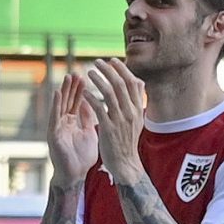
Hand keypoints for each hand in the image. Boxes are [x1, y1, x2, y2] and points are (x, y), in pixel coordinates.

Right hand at [43, 71, 98, 191]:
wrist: (74, 175)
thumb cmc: (81, 157)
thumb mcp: (89, 133)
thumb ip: (89, 119)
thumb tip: (93, 103)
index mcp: (73, 123)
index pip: (77, 103)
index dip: (80, 90)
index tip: (85, 76)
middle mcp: (63, 123)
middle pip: (68, 101)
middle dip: (72, 87)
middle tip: (76, 72)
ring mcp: (57, 128)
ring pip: (61, 106)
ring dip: (64, 91)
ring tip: (67, 77)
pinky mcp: (53, 134)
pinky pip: (54, 116)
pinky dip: (56, 104)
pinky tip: (58, 92)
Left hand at [79, 61, 146, 180]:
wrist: (126, 163)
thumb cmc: (128, 140)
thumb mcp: (138, 118)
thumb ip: (137, 100)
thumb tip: (139, 81)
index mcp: (138, 108)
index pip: (132, 82)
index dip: (122, 69)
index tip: (112, 61)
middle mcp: (131, 112)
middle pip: (120, 84)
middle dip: (108, 70)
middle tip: (97, 62)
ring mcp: (120, 120)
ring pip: (109, 93)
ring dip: (98, 80)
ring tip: (89, 73)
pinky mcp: (108, 128)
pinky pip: (99, 108)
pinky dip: (91, 97)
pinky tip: (84, 92)